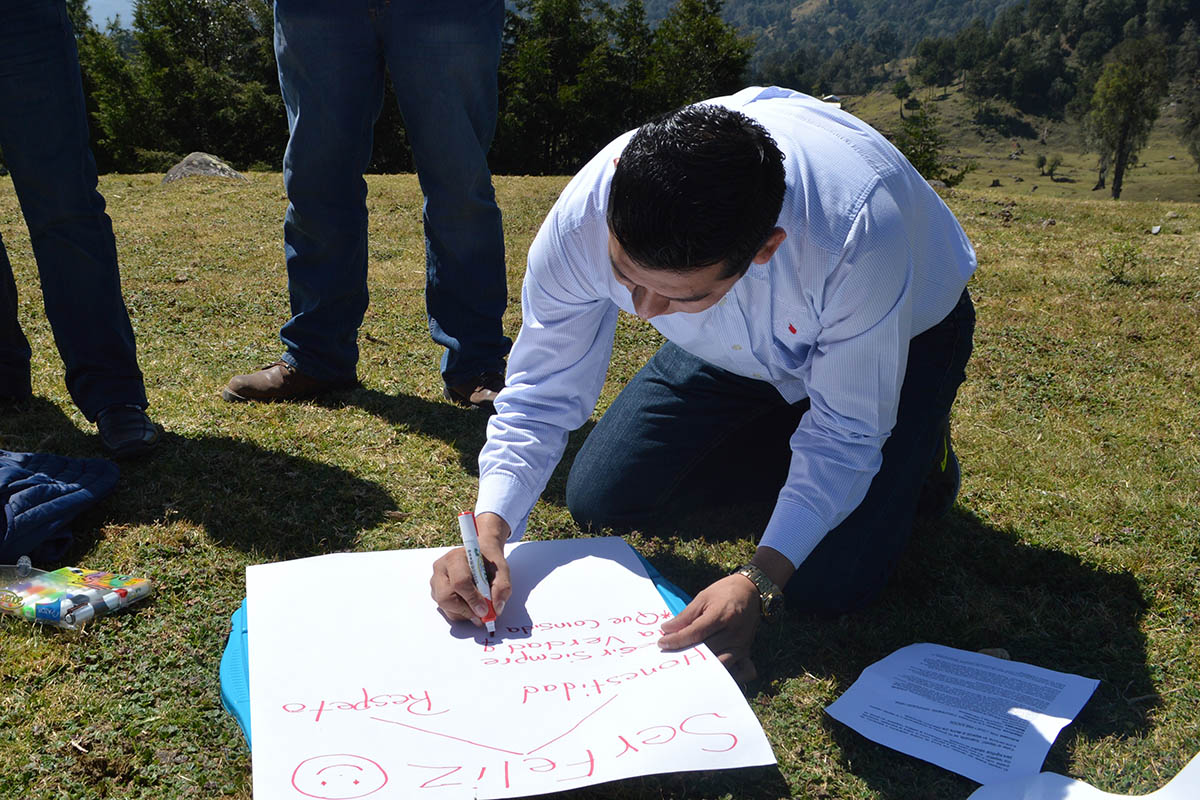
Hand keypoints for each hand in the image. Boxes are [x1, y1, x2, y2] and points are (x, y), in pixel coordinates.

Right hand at [430, 512, 511, 627]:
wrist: (481, 556)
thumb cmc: (489, 562)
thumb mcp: (502, 570)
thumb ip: (502, 587)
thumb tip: (496, 609)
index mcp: (455, 558)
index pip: (459, 582)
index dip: (472, 599)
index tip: (485, 610)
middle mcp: (440, 569)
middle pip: (445, 597)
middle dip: (465, 610)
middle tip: (482, 615)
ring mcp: (435, 582)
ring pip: (445, 606)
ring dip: (464, 613)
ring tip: (479, 608)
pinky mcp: (436, 593)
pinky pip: (446, 610)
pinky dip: (460, 613)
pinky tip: (471, 605)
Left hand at [658, 574, 760, 682]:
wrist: (751, 591)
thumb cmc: (724, 592)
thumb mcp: (703, 597)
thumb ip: (685, 615)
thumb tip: (667, 629)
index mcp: (721, 615)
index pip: (696, 633)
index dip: (677, 640)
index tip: (662, 643)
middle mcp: (733, 632)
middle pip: (706, 650)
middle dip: (685, 653)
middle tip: (669, 654)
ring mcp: (741, 644)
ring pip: (720, 664)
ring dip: (702, 666)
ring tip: (686, 664)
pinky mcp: (746, 652)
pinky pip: (741, 671)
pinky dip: (729, 675)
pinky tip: (714, 673)